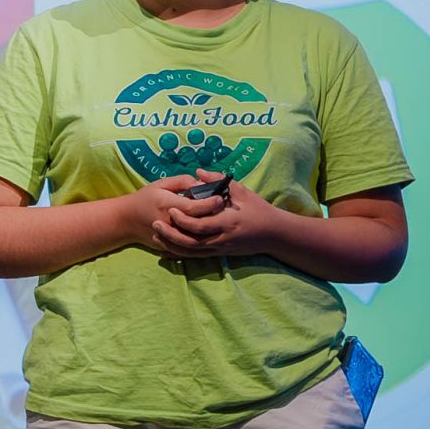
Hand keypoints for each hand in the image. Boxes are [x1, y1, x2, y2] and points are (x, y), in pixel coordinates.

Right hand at [125, 170, 222, 253]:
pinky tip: (210, 235)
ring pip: (197, 238)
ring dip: (210, 232)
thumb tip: (201, 183)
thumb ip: (182, 182)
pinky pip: (190, 248)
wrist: (126, 220)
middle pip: (198, 224)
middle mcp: (170, 223)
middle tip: (225, 210)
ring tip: (219, 222)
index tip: (220, 197)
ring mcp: (170, 237)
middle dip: (214, 216)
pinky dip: (202, 243)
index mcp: (168, 205)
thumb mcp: (161, 185)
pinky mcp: (170, 246)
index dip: (210, 203)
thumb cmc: (145, 198)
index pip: (194, 207)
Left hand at [151, 175, 283, 259]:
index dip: (184, 219)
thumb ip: (219, 181)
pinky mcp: (219, 254)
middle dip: (171, 234)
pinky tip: (167, 247)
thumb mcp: (242, 192)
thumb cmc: (258, 209)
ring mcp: (220, 249)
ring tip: (156, 235)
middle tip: (155, 223)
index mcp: (228, 221)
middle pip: (191, 242)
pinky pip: (196, 257)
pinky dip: (181, 253)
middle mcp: (222, 238)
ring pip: (191, 252)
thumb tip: (198, 171)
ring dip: (172, 245)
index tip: (171, 209)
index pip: (201, 224)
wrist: (274, 234)